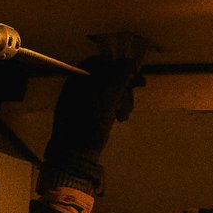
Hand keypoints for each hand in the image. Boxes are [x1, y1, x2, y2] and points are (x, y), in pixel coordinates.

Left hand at [42, 53, 145, 187]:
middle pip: (110, 75)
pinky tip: (120, 118)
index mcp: (80, 76)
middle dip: (124, 85)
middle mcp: (82, 84)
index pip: (103, 60)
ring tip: (125, 113)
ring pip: (112, 90)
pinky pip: (109, 103)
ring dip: (123, 99)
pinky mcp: (92, 112)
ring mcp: (86, 98)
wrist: (75, 151)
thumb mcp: (107, 95)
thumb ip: (120, 76)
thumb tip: (132, 62)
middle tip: (138, 89)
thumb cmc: (88, 120)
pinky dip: (117, 108)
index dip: (120, 65)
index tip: (135, 74)